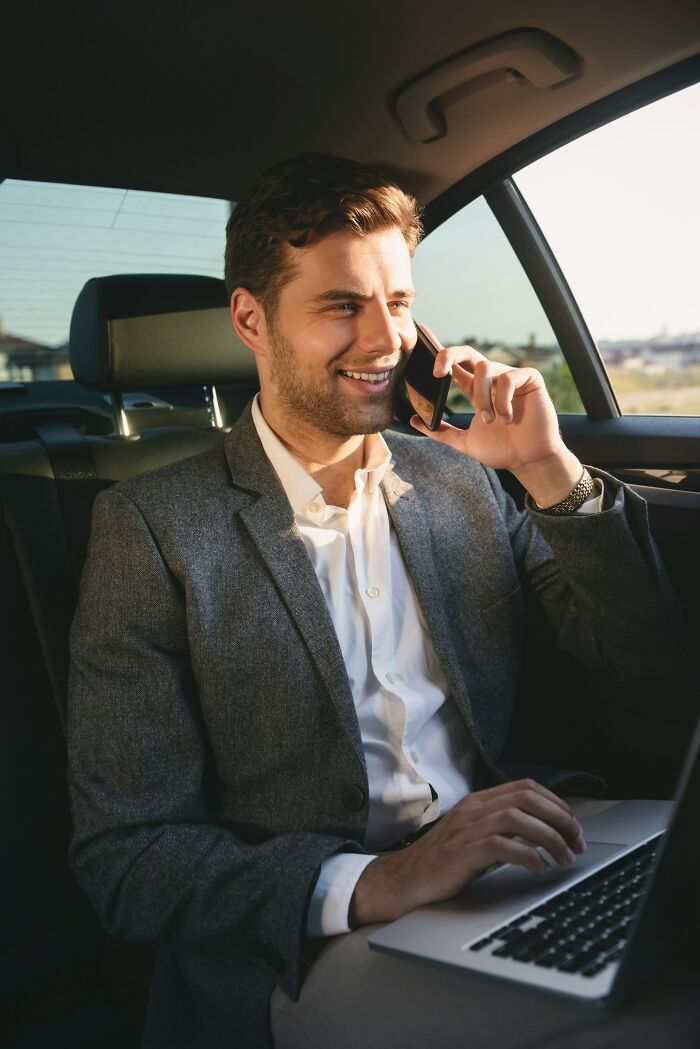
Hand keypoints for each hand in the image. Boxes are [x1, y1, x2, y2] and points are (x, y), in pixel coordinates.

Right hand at [350, 779, 586, 925]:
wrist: (402, 881)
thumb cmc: (440, 864)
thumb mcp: (473, 838)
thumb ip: (501, 831)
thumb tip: (543, 837)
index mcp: (478, 802)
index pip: (526, 787)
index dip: (556, 803)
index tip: (573, 825)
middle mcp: (474, 809)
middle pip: (527, 798)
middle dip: (561, 819)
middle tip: (578, 843)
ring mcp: (466, 829)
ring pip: (519, 818)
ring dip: (550, 837)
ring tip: (565, 858)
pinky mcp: (462, 852)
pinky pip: (503, 845)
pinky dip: (529, 856)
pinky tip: (540, 869)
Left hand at [410, 331, 582, 507]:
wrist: (529, 460)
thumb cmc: (502, 450)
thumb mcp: (463, 441)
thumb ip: (439, 431)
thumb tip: (412, 419)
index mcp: (475, 390)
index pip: (454, 366)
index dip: (440, 352)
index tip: (423, 338)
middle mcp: (491, 380)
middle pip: (467, 353)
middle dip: (449, 355)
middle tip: (437, 372)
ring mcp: (510, 377)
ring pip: (485, 368)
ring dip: (482, 397)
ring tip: (489, 420)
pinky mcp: (529, 378)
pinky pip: (508, 377)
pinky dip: (503, 400)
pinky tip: (507, 418)